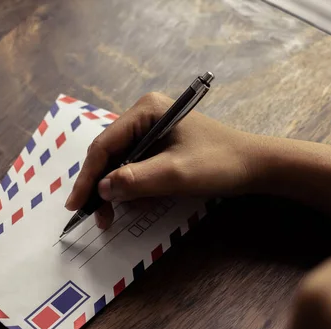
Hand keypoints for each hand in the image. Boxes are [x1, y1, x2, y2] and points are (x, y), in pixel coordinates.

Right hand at [65, 92, 264, 227]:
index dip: (88, 177)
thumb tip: (101, 189)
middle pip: (109, 153)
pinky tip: (129, 204)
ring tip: (109, 216)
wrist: (255, 165)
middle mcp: (144, 115)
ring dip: (113, 189)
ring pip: (120, 162)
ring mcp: (152, 129)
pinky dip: (129, 187)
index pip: (104, 145)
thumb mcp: (176, 174)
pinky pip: (135, 166)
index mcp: (145, 110)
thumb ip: (136, 180)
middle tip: (95, 216)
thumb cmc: (219, 163)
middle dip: (99, 186)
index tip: (75, 205)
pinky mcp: (160, 144)